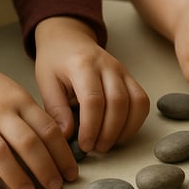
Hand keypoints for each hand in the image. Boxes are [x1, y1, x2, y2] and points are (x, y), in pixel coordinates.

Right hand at [0, 55, 76, 188]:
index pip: (48, 130)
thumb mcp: (18, 95)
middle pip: (27, 143)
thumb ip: (35, 118)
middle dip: (45, 169)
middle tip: (55, 187)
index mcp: (20, 101)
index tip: (71, 173)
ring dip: (16, 177)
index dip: (63, 155)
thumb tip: (60, 149)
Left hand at [35, 17, 148, 153]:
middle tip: (96, 148)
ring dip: (125, 129)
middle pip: (118, 102)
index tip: (84, 145)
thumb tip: (68, 136)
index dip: (91, 127)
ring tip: (108, 143)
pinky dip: (135, 121)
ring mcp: (123, 71)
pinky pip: (142, 101)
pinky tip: (120, 133)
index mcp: (82, 65)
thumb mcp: (46, 82)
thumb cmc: (55, 62)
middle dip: (109, 132)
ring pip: (136, 102)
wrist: (69, 39)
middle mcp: (108, 66)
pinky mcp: (131, 78)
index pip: (93, 99)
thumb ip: (56, 109)